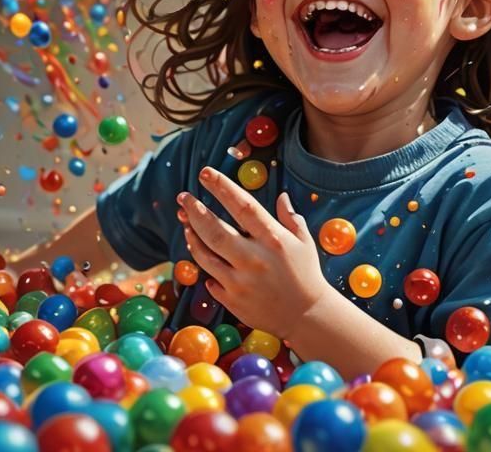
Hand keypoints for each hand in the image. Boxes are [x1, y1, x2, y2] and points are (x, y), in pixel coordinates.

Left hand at [178, 167, 332, 339]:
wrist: (307, 317)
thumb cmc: (305, 274)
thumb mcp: (303, 241)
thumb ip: (289, 217)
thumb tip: (281, 195)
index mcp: (273, 239)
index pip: (243, 206)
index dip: (222, 187)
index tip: (205, 173)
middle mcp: (255, 259)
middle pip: (215, 230)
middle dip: (195, 210)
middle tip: (183, 197)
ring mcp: (241, 282)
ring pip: (205, 255)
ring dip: (192, 235)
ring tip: (185, 221)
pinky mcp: (233, 301)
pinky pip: (209, 279)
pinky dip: (202, 262)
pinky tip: (196, 248)